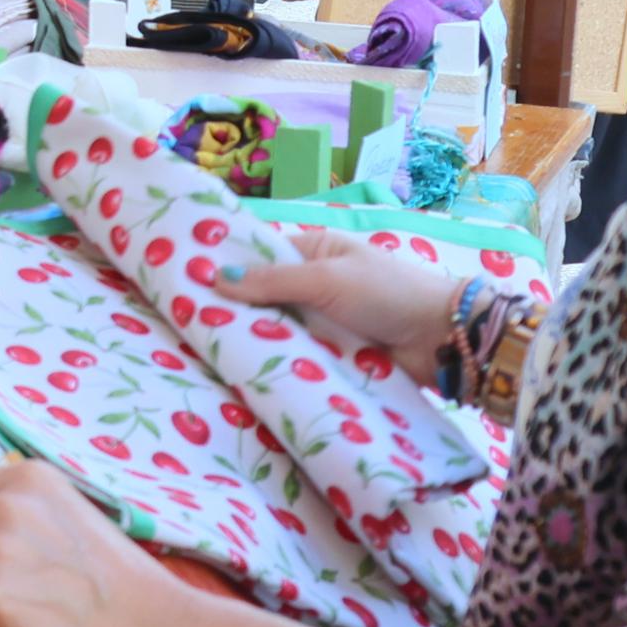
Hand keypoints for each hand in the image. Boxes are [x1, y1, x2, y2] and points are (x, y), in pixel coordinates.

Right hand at [208, 235, 461, 381]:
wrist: (441, 337)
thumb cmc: (387, 292)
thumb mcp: (327, 278)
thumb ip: (273, 280)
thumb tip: (216, 277)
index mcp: (315, 252)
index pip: (261, 256)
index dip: (228, 268)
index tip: (185, 282)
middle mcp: (316, 286)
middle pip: (265, 298)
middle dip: (237, 311)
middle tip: (190, 324)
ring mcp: (324, 323)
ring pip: (279, 331)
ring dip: (259, 341)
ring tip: (210, 352)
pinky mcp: (333, 356)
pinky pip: (297, 358)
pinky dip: (281, 364)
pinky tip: (247, 374)